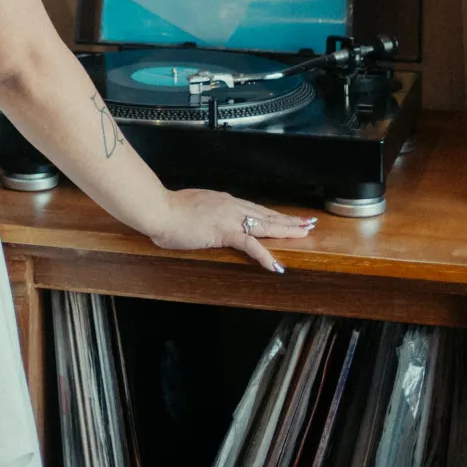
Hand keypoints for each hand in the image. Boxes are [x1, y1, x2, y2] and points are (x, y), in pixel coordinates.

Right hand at [150, 188, 317, 272]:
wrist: (159, 210)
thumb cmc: (168, 211)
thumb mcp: (192, 210)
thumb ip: (204, 215)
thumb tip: (207, 221)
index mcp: (223, 201)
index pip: (254, 208)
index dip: (272, 213)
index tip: (286, 216)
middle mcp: (231, 206)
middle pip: (266, 214)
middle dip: (288, 219)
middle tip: (308, 222)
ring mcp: (229, 217)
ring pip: (265, 224)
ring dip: (286, 230)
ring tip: (304, 233)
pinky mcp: (224, 231)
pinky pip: (250, 244)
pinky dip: (265, 255)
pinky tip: (276, 264)